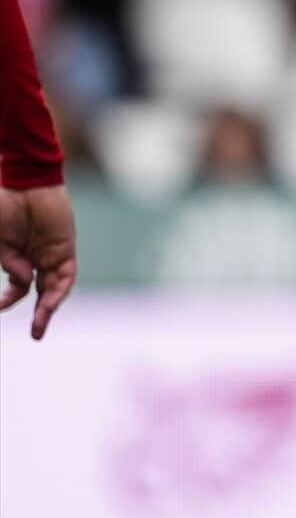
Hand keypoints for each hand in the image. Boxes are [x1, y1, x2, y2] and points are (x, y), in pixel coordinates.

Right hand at [0, 184, 76, 339]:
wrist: (24, 181)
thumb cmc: (6, 206)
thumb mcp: (0, 242)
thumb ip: (9, 263)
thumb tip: (22, 282)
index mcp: (19, 256)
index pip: (21, 286)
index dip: (11, 299)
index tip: (0, 308)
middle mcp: (39, 258)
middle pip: (44, 291)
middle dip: (40, 315)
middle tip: (36, 336)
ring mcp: (53, 253)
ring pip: (56, 287)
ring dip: (50, 307)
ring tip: (41, 326)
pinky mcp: (66, 247)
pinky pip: (66, 274)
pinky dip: (59, 289)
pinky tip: (50, 303)